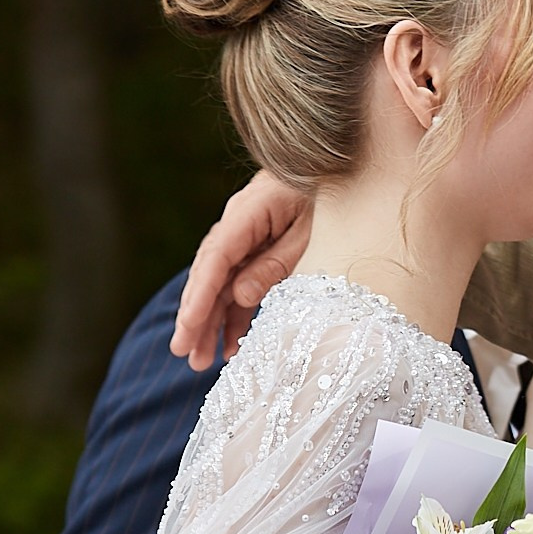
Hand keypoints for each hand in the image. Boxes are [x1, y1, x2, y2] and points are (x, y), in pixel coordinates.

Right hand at [170, 170, 316, 368]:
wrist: (347, 171)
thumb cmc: (333, 199)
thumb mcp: (312, 232)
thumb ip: (276, 264)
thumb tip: (240, 296)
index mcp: (251, 211)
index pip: (216, 258)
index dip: (200, 295)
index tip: (188, 326)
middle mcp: (240, 224)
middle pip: (210, 274)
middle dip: (196, 317)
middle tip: (185, 354)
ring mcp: (247, 238)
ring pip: (221, 285)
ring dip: (211, 323)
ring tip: (201, 362)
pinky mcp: (259, 251)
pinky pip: (241, 286)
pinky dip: (236, 316)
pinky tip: (230, 347)